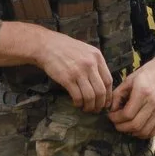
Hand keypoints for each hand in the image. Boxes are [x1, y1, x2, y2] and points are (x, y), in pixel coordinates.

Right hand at [0, 22, 114, 111]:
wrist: (46, 45)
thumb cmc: (65, 48)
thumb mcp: (85, 51)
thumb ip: (94, 64)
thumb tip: (102, 83)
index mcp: (97, 57)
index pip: (108, 80)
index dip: (108, 95)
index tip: (106, 102)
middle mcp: (90, 64)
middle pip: (101, 91)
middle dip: (100, 104)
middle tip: (96, 109)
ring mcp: (79, 72)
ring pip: (91, 96)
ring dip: (90, 106)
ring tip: (86, 109)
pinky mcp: (67, 79)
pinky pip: (78, 96)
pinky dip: (79, 103)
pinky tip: (77, 104)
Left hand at [106, 52, 154, 139]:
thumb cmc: (148, 73)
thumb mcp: (129, 79)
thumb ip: (118, 94)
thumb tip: (111, 109)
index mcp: (143, 92)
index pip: (127, 114)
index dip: (116, 118)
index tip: (111, 116)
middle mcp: (154, 102)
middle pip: (135, 125)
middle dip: (121, 127)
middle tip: (116, 123)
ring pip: (144, 131)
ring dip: (132, 132)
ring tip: (126, 126)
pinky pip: (154, 131)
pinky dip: (143, 134)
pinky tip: (137, 129)